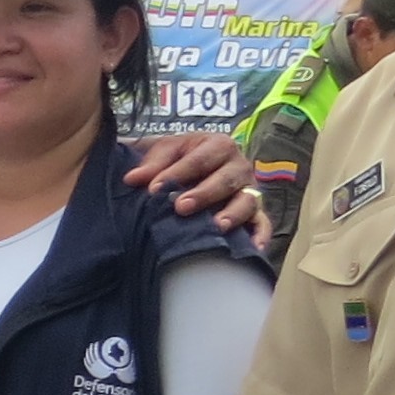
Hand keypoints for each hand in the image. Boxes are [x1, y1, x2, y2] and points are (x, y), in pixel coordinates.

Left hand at [125, 131, 259, 227]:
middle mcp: (239, 166)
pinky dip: (260, 235)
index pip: (199, 159)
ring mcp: (249, 190)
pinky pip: (262, 223)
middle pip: (225, 180)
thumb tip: (131, 179)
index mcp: (218, 145)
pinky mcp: (255, 212)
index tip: (154, 189)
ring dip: (233, 214)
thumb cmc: (181, 158)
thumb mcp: (165, 152)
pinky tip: (253, 249)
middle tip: (181, 207)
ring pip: (246, 201)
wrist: (196, 167)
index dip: (177, 173)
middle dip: (204, 193)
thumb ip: (151, 164)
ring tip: (217, 226)